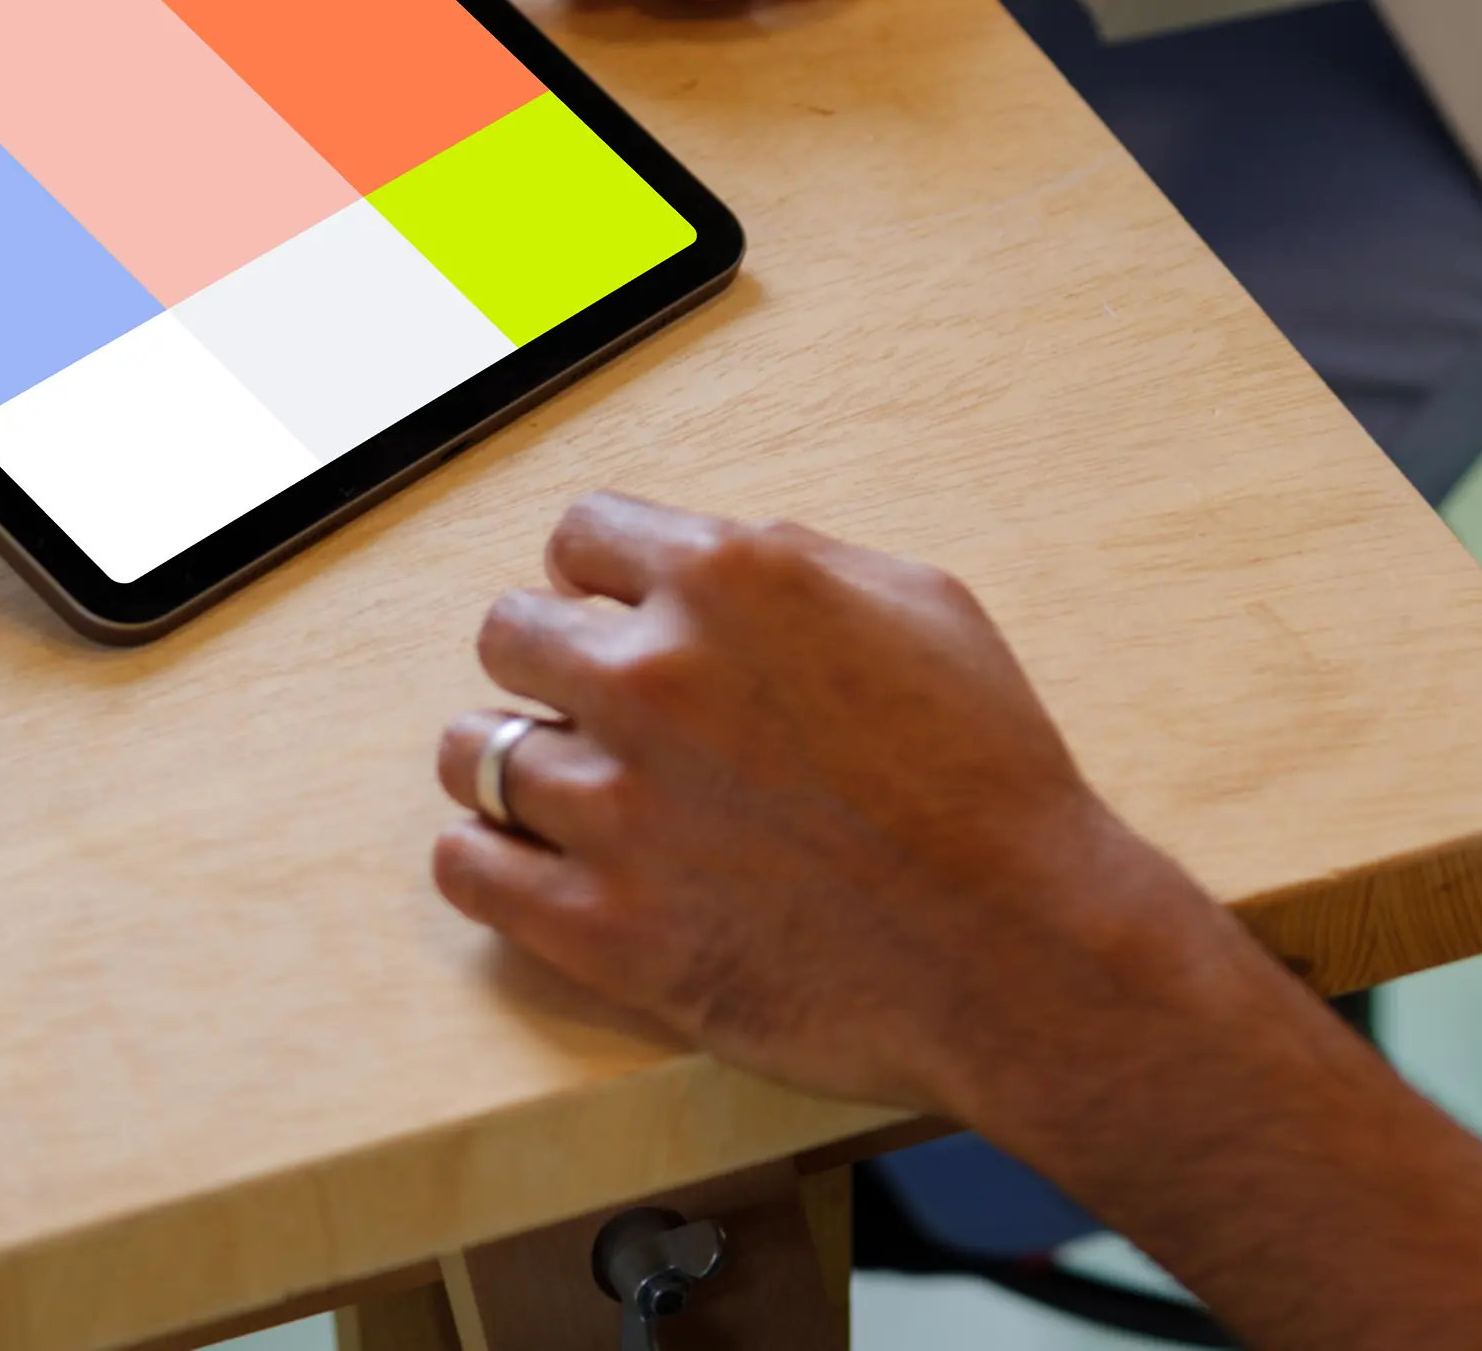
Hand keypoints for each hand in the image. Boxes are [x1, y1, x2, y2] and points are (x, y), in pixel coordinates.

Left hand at [430, 494, 1209, 1119]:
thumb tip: (717, 566)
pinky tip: (528, 859)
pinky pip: (467, 869)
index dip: (600, 575)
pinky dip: (486, 857)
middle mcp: (652, 677)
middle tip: (595, 705)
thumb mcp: (921, 605)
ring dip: (512, 758)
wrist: (1014, 947)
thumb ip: (797, 563)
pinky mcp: (600, 926)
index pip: (582, 534)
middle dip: (550, 659)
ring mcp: (616, 806)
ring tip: (562, 786)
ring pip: (474, 750)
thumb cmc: (987, 774)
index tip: (611, 611)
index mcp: (729, 582)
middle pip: (509, 633)